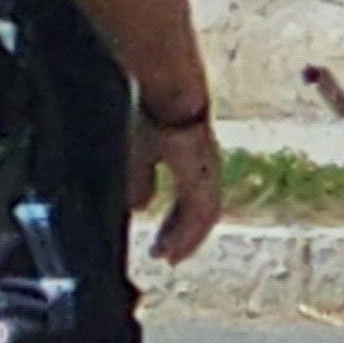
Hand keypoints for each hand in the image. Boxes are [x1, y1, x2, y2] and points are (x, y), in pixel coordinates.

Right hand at [130, 113, 224, 264]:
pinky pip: (201, 210)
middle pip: (200, 210)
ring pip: (203, 214)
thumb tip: (140, 206)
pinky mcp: (203, 171)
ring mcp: (206, 168)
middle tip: (167, 256)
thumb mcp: (137, 148)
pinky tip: (175, 246)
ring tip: (171, 257)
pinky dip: (188, 232)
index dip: (175, 223)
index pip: (188, 199)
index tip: (160, 244)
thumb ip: (139, 178)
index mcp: (189, 157)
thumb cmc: (147, 108)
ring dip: (187, 238)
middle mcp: (204, 165)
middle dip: (182, 234)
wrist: (165, 84)